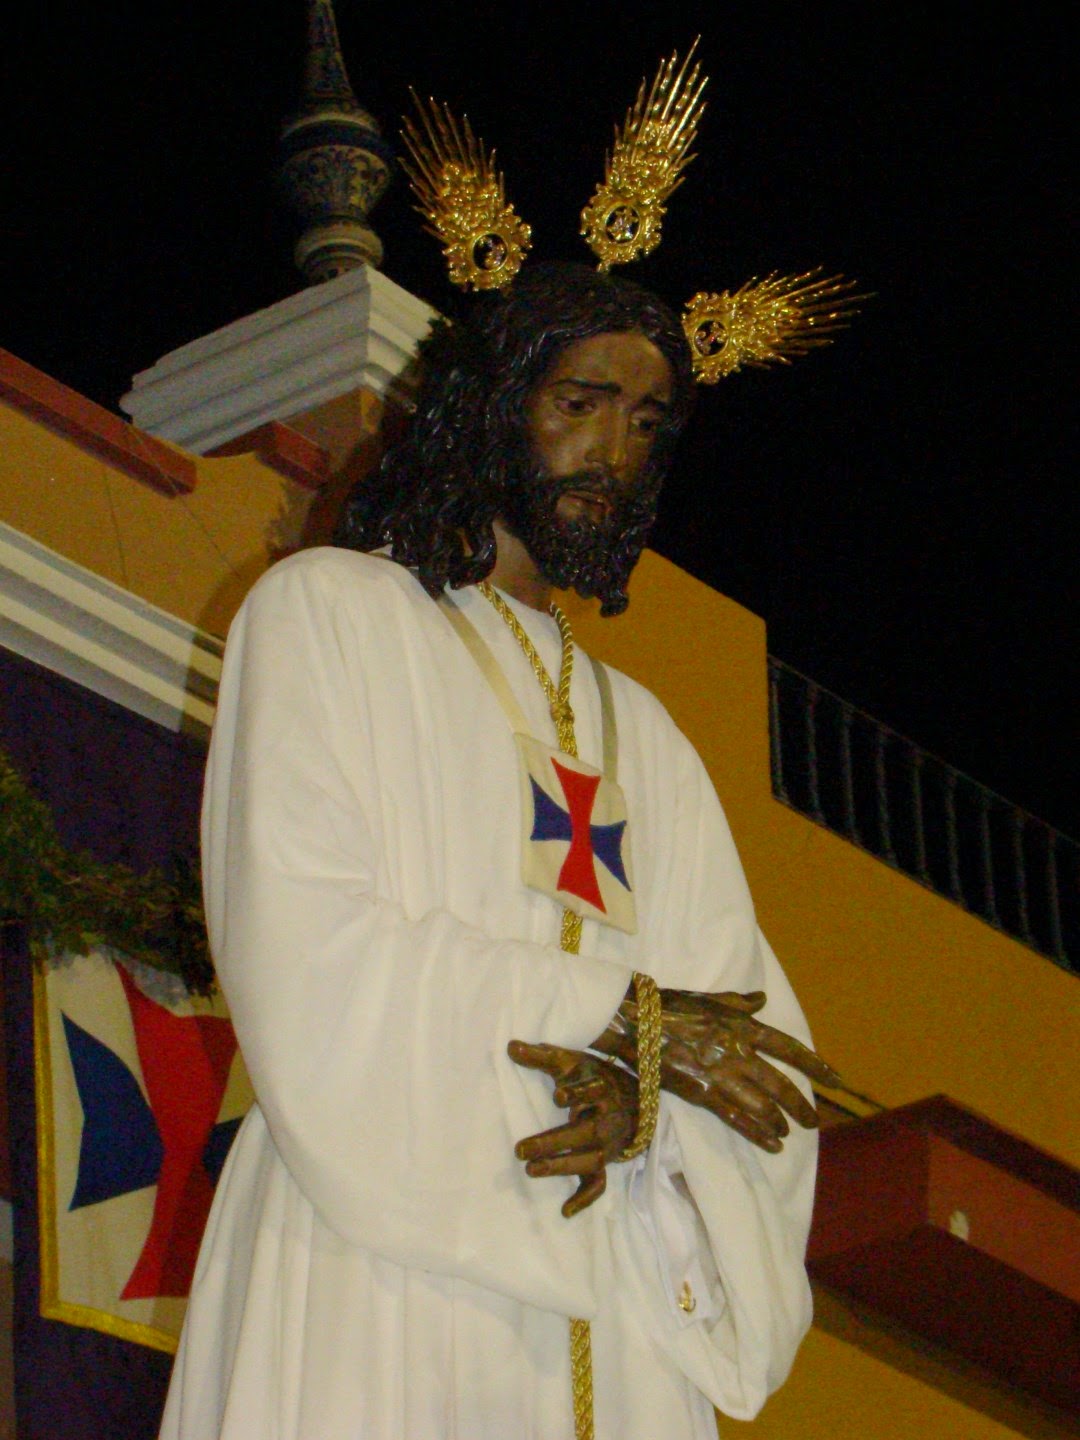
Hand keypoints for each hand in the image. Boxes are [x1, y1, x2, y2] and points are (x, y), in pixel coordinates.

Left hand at [507, 1041, 638, 1217]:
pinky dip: (584, 1199)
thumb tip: (510, 1047)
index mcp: (602, 1090)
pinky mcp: (607, 1163)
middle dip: (555, 1142)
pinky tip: (565, 1211)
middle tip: (521, 1150)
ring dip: (562, 1167)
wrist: (636, 1101)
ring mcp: (609, 1145)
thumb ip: (542, 1056)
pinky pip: (599, 1185)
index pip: (594, 1092)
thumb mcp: (573, 1063)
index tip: (558, 1096)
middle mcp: (608, 1120)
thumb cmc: (595, 1079)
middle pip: (586, 1133)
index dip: (579, 1094)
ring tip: (531, 1170)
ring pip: (591, 1161)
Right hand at [595, 989, 839, 1152]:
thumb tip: (762, 999)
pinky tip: (773, 1144)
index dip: (815, 1065)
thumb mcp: (710, 998)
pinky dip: (757, 1132)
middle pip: (780, 1083)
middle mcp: (738, 1050)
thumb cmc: (672, 1005)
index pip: (789, 1048)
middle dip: (800, 1104)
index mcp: (742, 1025)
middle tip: (814, 1120)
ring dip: (780, 1120)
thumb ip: (739, 1002)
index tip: (836, 1079)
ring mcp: (721, 1073)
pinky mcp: (702, 1092)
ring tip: (789, 1131)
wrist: (637, 1020)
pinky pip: (736, 1117)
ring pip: (762, 1104)